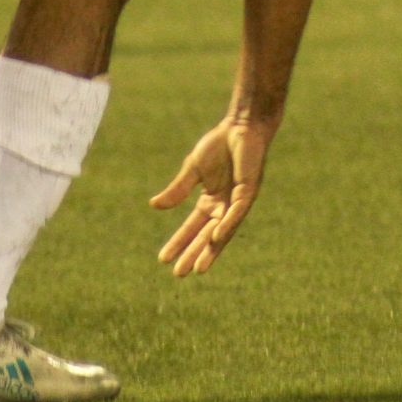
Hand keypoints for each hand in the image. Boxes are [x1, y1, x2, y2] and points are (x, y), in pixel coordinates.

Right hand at [149, 117, 276, 275]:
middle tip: (178, 274)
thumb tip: (153, 206)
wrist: (241, 126)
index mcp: (210, 201)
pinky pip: (235, 214)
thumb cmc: (219, 144)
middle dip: (193, 254)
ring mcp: (237, 202)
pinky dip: (226, 227)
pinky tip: (215, 239)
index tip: (162, 259)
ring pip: (222, 232)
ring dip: (209, 251)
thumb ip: (177, 189)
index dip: (178, 242)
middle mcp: (224, 207)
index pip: (191, 227)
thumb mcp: (192, 169)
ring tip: (197, 269)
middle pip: (205, 236)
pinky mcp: (248, 193)